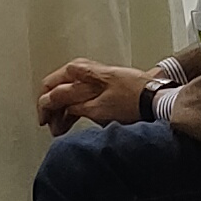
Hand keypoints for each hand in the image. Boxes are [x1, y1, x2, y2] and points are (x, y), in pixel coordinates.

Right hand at [38, 60, 154, 134]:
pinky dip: (74, 107)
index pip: (52, 88)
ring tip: (61, 129)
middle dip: (52, 108)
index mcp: (81, 72)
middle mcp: (86, 71)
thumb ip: (74, 106)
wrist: (155, 99)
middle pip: (58, 88)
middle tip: (51, 127)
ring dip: (62, 110)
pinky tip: (73, 120)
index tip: (44, 122)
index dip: (45, 107)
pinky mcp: (104, 85)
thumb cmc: (130, 102)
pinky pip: (81, 95)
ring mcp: (95, 77)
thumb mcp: (98, 109)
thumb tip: (55, 105)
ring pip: (69, 92)